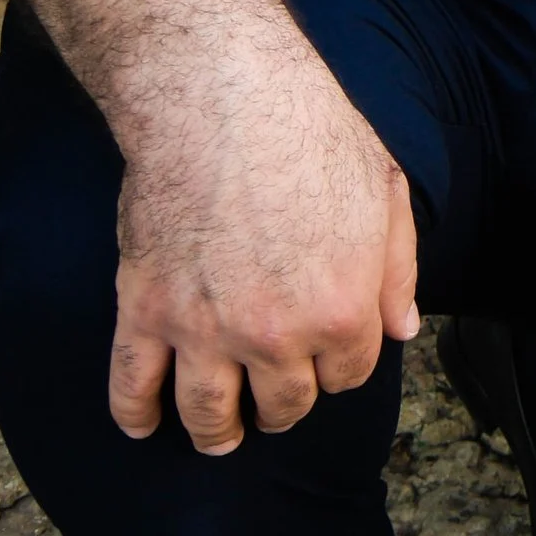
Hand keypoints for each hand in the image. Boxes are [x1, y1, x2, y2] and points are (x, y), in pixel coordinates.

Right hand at [108, 36, 419, 453]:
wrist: (220, 98)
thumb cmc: (311, 134)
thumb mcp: (384, 194)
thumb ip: (397, 272)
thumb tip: (402, 329)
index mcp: (342, 312)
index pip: (346, 377)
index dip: (338, 367)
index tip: (325, 358)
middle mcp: (276, 336)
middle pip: (283, 405)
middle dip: (283, 404)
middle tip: (273, 400)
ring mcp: (205, 329)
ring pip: (208, 415)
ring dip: (217, 433)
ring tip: (219, 436)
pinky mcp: (146, 310)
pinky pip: (133, 384)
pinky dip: (135, 413)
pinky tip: (142, 423)